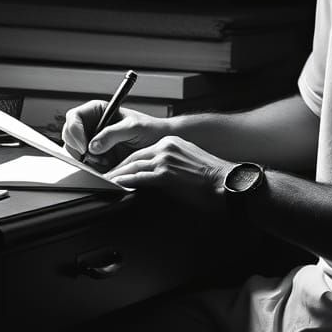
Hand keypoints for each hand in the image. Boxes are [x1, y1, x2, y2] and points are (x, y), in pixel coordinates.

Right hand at [61, 100, 172, 169]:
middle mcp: (92, 125)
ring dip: (86, 158)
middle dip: (78, 147)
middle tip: (92, 156)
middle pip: (69, 134)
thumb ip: (112, 134)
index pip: (74, 116)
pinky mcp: (96, 156)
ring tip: (106, 159)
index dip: (74, 130)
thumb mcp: (133, 127)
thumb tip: (93, 146)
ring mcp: (93, 141)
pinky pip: (84, 162)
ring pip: (74, 150)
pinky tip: (107, 164)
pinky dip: (92, 166)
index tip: (84, 144)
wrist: (159, 144)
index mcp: (98, 111)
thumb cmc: (149, 129)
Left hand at [103, 135, 232, 211]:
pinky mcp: (165, 174)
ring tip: (104, 185)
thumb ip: (173, 164)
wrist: (227, 182)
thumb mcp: (190, 162)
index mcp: (172, 143)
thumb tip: (160, 176)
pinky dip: (124, 184)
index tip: (117, 170)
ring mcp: (165, 159)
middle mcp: (166, 147)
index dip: (127, 163)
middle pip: (133, 157)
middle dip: (117, 169)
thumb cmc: (213, 179)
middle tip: (104, 178)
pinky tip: (116, 188)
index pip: (142, 152)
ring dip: (116, 177)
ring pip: (132, 167)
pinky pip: (138, 178)